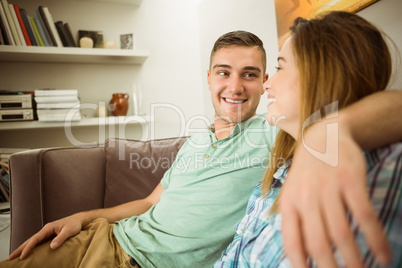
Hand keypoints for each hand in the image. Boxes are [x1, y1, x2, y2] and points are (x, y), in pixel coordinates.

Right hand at [8, 213, 83, 259]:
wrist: (79, 220)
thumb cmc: (74, 224)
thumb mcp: (69, 231)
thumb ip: (60, 238)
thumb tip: (52, 246)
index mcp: (48, 228)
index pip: (35, 239)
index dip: (28, 248)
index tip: (22, 256)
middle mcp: (46, 230)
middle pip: (30, 240)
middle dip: (20, 248)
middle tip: (11, 257)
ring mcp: (47, 233)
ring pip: (33, 241)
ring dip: (24, 248)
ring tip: (16, 256)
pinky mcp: (50, 235)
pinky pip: (38, 242)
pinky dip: (31, 247)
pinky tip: (29, 252)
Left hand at [280, 122, 390, 267]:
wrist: (322, 137)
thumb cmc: (307, 174)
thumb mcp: (292, 194)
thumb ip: (295, 221)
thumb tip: (301, 257)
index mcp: (289, 205)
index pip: (292, 243)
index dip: (301, 266)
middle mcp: (306, 198)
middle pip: (318, 243)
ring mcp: (328, 189)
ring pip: (341, 233)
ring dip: (355, 260)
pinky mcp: (349, 181)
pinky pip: (364, 216)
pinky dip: (375, 239)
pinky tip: (384, 255)